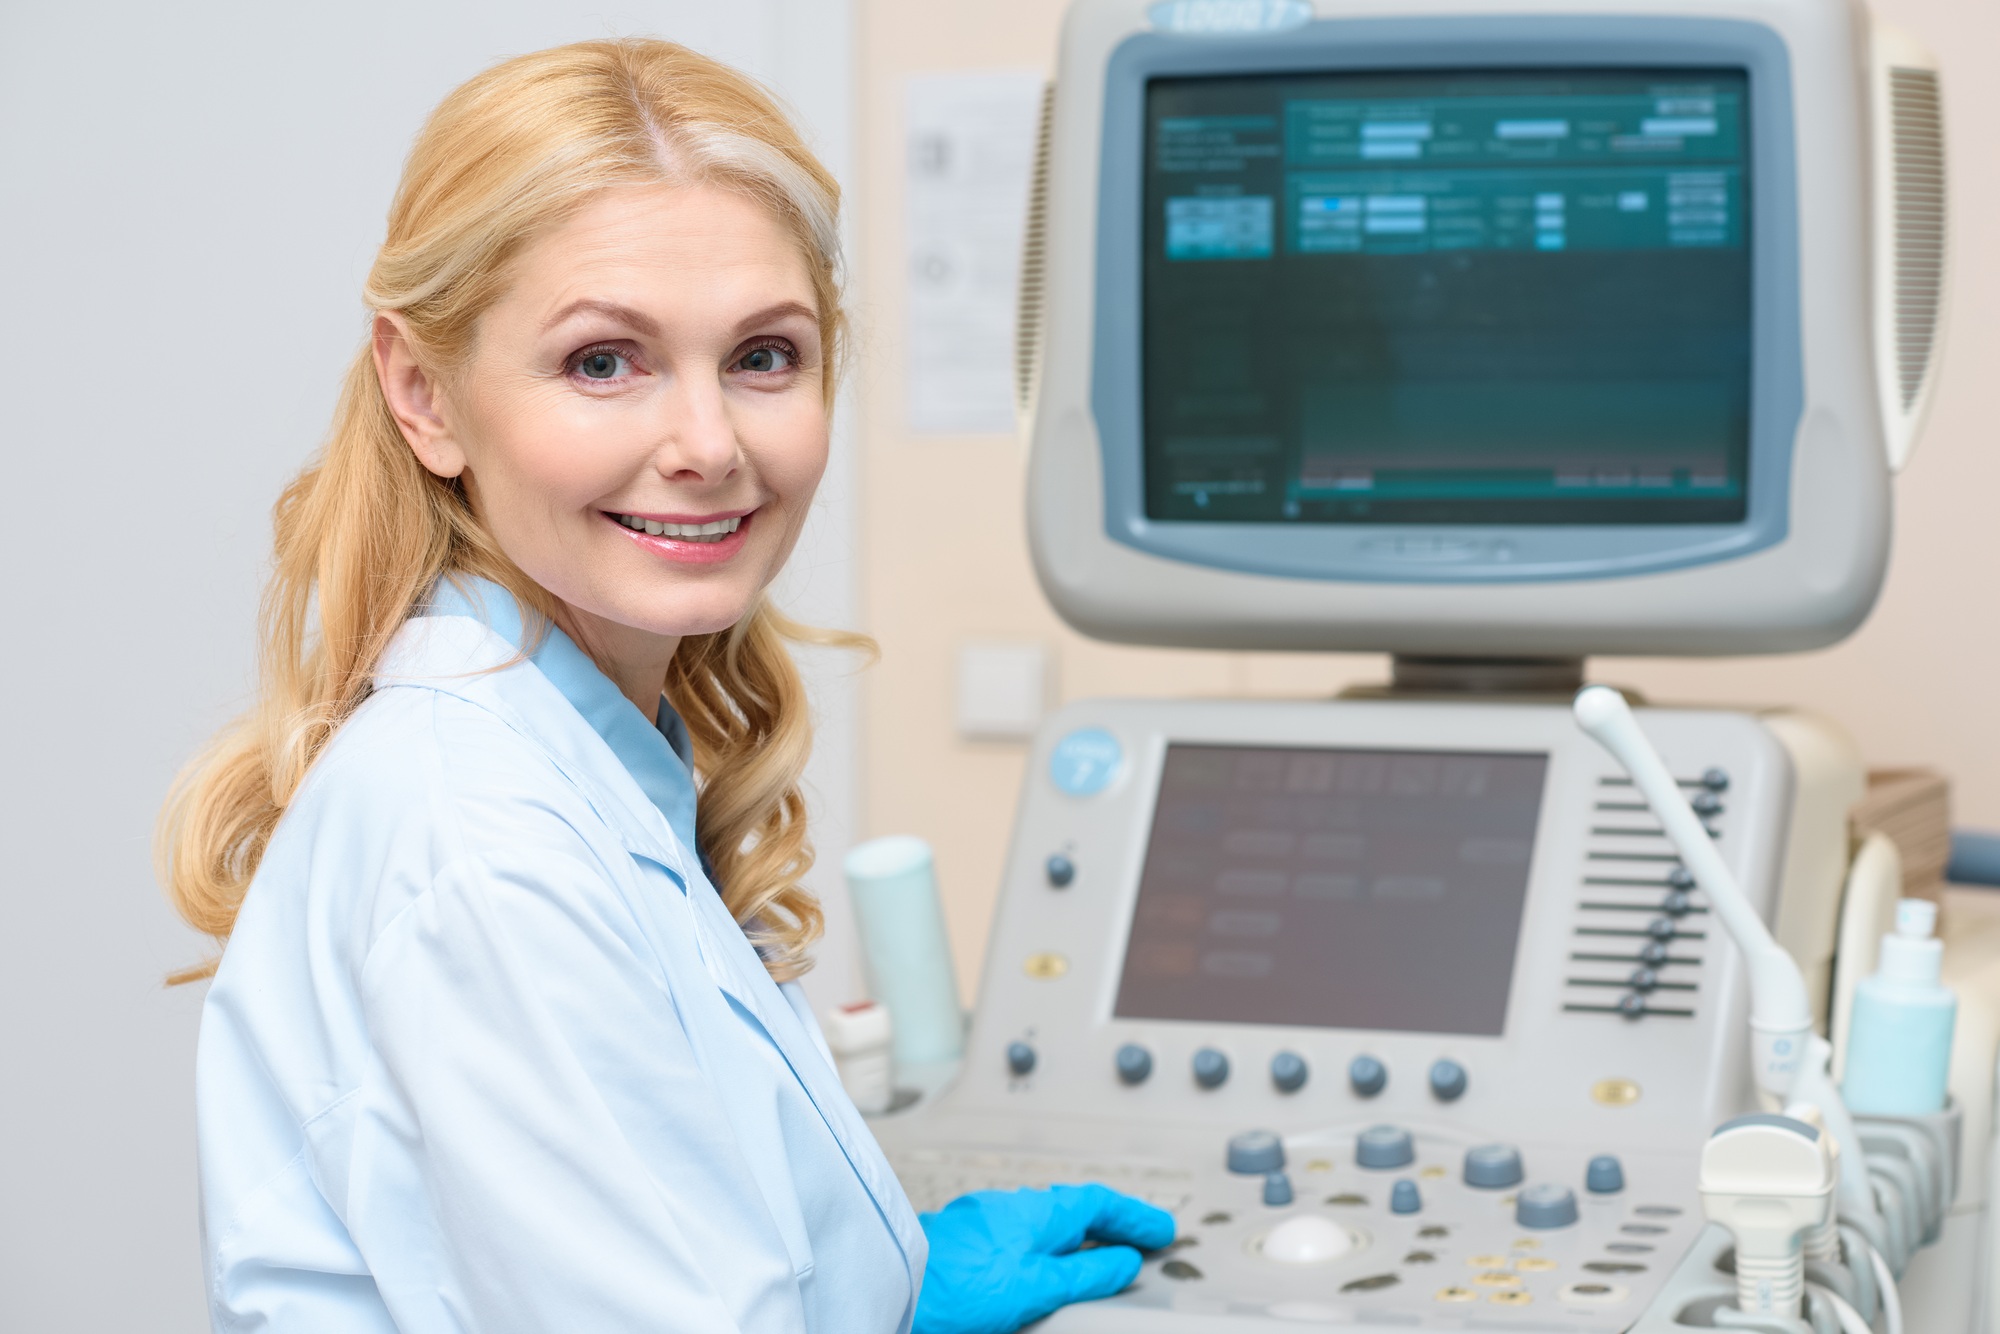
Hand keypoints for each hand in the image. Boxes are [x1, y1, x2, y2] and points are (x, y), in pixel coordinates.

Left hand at [912, 1184, 1176, 1333]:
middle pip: (1074, 1209)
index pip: (1098, 1204)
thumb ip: (1082, 1275)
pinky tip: (1045, 1266)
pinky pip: (1023, 1235)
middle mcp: (1011, 1208)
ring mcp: (985, 1222)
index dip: (1134, 1217)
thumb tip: (1122, 1262)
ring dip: (1081, 1236)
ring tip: (1102, 1255)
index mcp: (1036, 1212)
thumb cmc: (953, 1287)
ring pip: (1047, 1222)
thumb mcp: (1034, 1287)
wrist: (889, 1288)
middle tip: (1143, 1241)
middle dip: (1112, 1224)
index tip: (1162, 1231)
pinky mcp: (965, 1242)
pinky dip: (1050, 1247)